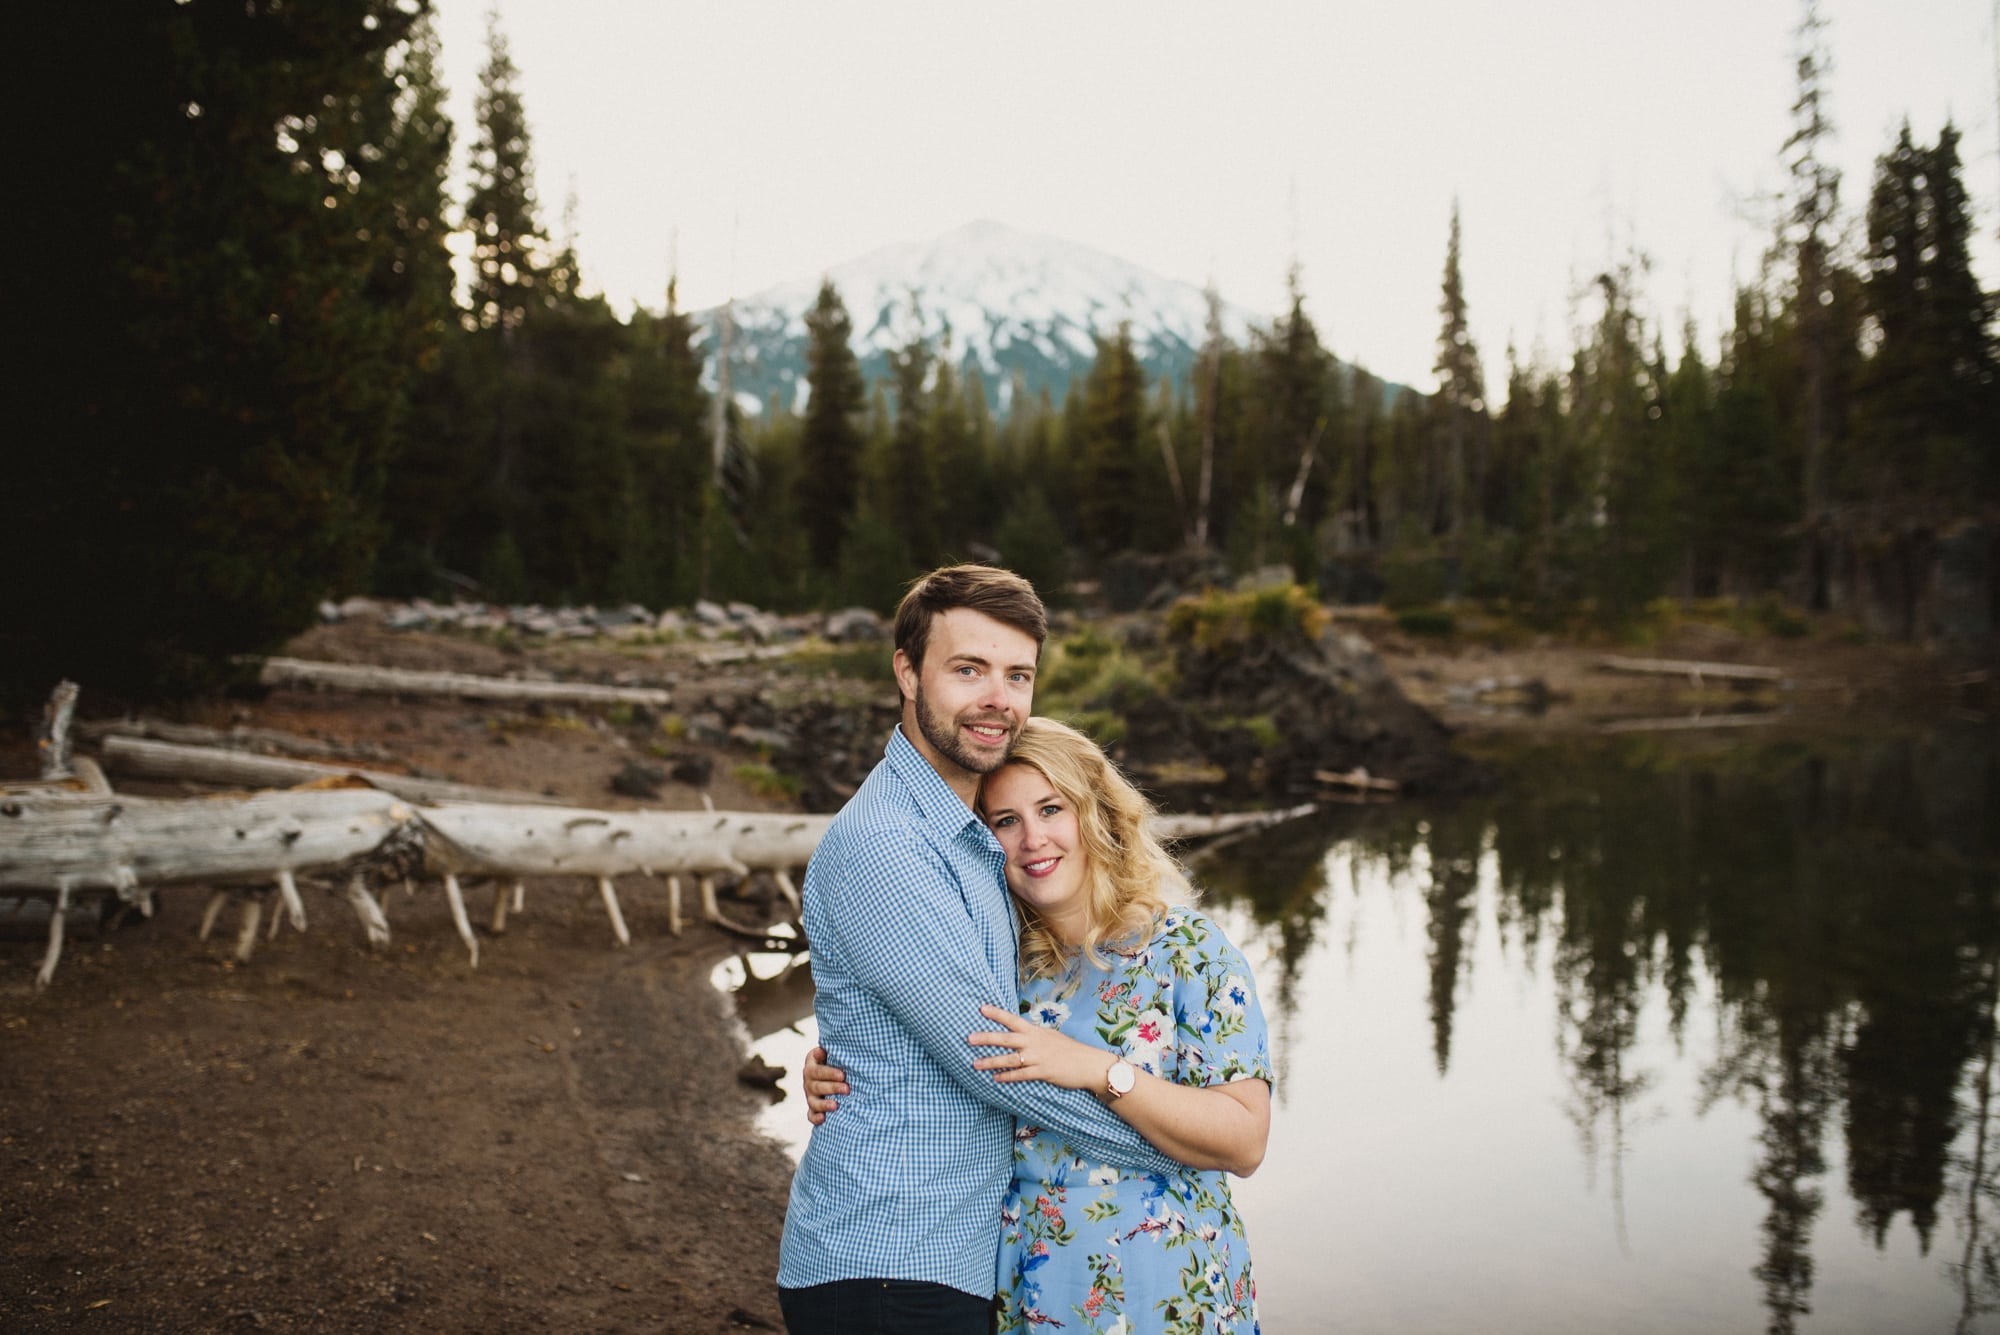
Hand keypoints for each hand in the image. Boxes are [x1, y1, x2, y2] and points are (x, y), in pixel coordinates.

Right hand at [802, 1045, 848, 1125]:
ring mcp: (810, 1095)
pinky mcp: (812, 1108)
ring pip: (813, 1101)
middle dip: (832, 1088)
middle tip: (847, 1089)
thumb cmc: (838, 1059)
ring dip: (824, 1104)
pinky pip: (811, 1115)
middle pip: (817, 1086)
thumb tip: (823, 1050)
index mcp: (812, 1065)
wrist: (835, 1072)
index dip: (829, 1073)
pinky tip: (823, 1119)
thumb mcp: (833, 1052)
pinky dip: (815, 1118)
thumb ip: (832, 1050)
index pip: (817, 1070)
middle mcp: (808, 1080)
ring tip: (836, 1106)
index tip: (842, 1075)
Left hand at [969, 1004, 1116, 1093]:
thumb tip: (1020, 1036)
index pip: (1012, 1020)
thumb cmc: (1069, 1051)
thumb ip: (1034, 1037)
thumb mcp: (1051, 1037)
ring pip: (1010, 1058)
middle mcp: (1034, 1042)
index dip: (996, 1014)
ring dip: (991, 1061)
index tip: (981, 1008)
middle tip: (969, 1038)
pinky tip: (995, 1079)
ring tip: (975, 1063)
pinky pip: (1021, 1074)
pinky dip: (1007, 1077)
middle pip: (1006, 1038)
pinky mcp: (1043, 1071)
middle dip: (986, 1038)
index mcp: (1035, 1031)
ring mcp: (1038, 1057)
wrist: (1088, 1063)